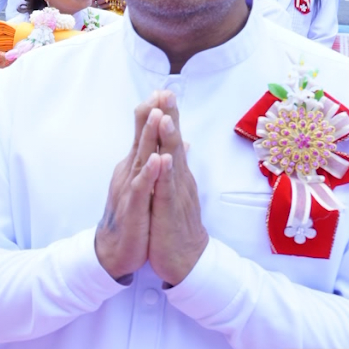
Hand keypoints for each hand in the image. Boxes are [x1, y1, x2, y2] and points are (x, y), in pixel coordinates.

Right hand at [94, 93, 165, 282]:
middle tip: (160, 92)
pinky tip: (157, 160)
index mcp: (135, 166)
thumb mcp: (145, 186)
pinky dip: (149, 173)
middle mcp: (129, 172)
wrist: (116, 250)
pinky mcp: (133, 208)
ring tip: (157, 116)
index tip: (163, 91)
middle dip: (151, 115)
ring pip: (140, 158)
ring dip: (149, 136)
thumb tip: (171, 144)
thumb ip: (155, 163)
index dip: (152, 113)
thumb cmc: (134, 216)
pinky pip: (141, 188)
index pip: (144, 135)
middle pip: (141, 139)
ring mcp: (130, 188)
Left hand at [145, 98, 207, 285]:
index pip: (172, 139)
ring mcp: (176, 193)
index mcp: (176, 173)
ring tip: (165, 117)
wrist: (185, 259)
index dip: (168, 115)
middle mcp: (179, 178)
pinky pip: (167, 190)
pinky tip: (163, 160)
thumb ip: (177, 165)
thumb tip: (180, 143)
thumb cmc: (177, 223)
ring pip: (173, 162)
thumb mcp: (175, 189)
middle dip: (171, 117)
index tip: (163, 90)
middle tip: (168, 91)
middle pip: (175, 142)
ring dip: (169, 139)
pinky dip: (165, 174)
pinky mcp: (170, 211)